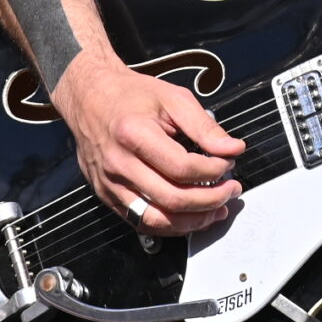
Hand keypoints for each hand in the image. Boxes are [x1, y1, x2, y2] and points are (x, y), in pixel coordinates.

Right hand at [51, 51, 246, 234]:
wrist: (89, 99)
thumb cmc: (130, 96)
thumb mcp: (173, 98)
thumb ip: (204, 126)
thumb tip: (232, 149)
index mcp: (134, 134)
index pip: (182, 167)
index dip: (213, 170)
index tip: (228, 163)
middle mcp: (118, 164)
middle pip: (171, 199)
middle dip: (210, 200)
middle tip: (231, 191)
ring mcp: (110, 184)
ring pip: (155, 220)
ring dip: (192, 222)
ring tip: (217, 211)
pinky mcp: (107, 196)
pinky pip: (140, 222)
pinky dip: (170, 225)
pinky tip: (190, 218)